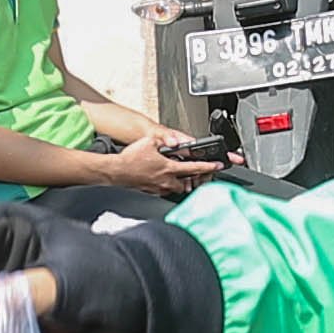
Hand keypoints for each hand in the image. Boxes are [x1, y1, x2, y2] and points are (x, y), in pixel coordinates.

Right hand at [98, 131, 219, 193]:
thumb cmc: (130, 159)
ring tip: (180, 176)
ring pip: (176, 188)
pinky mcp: (151, 191)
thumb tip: (172, 140)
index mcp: (169, 168)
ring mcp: (158, 188)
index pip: (194, 168)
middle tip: (198, 173)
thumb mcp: (149, 142)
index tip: (217, 166)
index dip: (208, 167)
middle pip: (188, 183)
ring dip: (181, 183)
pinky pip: (164, 190)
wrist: (116, 172)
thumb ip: (163, 141)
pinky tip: (163, 179)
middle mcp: (166, 180)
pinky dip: (168, 185)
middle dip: (194, 179)